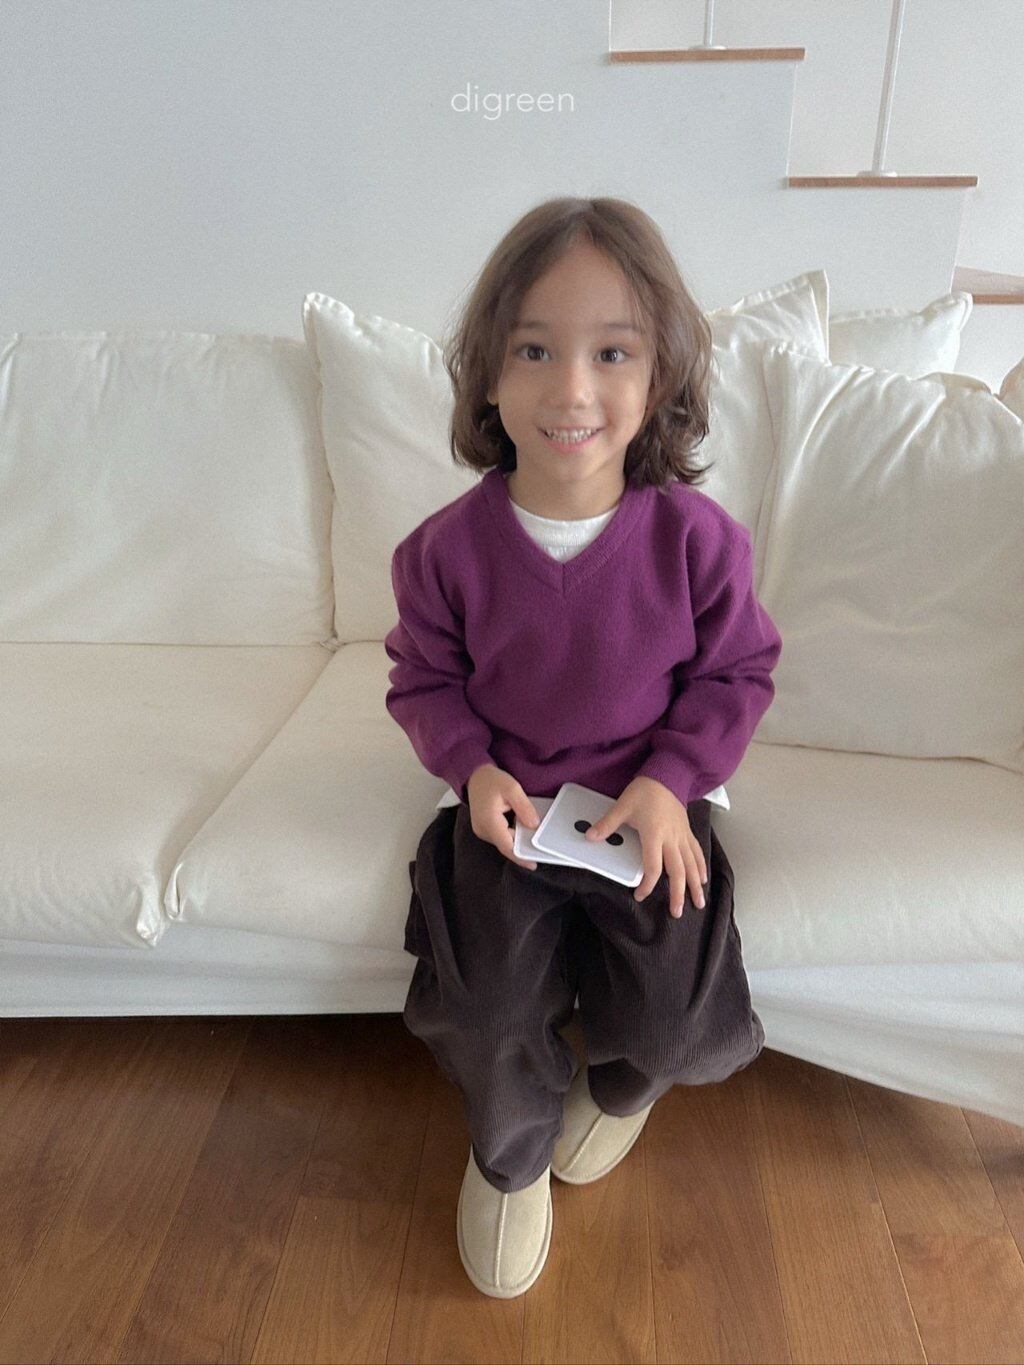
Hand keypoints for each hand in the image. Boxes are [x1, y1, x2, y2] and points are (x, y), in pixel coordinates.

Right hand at [466, 764, 540, 869]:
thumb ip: (524, 808)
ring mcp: (481, 830)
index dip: (520, 856)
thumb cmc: (492, 780)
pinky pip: (499, 837)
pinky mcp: (482, 828)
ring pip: (502, 842)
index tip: (533, 864)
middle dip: (522, 848)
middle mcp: (482, 830)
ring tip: (532, 839)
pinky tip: (521, 830)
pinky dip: (511, 836)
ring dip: (516, 841)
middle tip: (539, 848)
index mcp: (489, 821)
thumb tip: (534, 825)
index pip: (507, 846)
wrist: (474, 775)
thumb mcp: (512, 788)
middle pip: (505, 846)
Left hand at [585, 776, 707, 916]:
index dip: (648, 885)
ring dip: (695, 885)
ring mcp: (682, 836)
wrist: (666, 775)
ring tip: (698, 903)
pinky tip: (702, 879)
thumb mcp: (622, 806)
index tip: (641, 895)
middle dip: (678, 894)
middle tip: (676, 912)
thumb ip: (607, 824)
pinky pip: (696, 852)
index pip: (654, 867)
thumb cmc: (644, 792)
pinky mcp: (687, 831)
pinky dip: (700, 866)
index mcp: (655, 835)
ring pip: (691, 865)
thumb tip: (589, 837)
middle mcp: (672, 839)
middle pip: (678, 871)